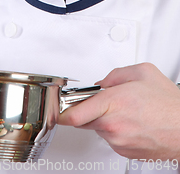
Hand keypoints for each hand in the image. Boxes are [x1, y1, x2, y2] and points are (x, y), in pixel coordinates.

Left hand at [58, 63, 179, 160]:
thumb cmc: (169, 104)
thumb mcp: (142, 72)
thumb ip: (115, 74)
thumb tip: (101, 83)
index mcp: (113, 102)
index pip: (74, 113)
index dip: (61, 110)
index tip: (55, 108)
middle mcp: (112, 125)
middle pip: (83, 119)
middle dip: (86, 109)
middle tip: (100, 101)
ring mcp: (118, 141)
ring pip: (97, 128)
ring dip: (103, 119)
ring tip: (125, 110)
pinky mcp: (124, 152)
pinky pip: (110, 138)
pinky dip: (115, 130)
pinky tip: (131, 122)